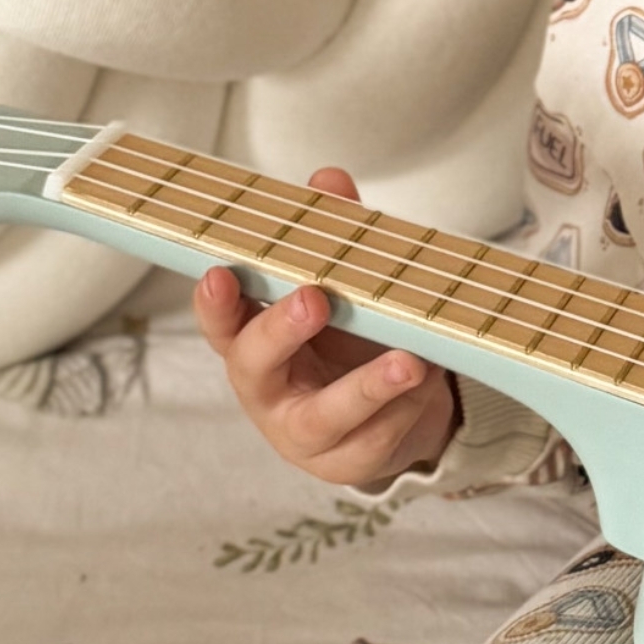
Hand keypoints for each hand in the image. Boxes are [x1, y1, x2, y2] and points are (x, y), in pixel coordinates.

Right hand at [194, 167, 456, 490]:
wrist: (394, 409)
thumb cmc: (349, 339)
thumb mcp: (343, 286)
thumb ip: (335, 235)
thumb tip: (328, 182)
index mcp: (254, 339)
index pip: (221, 321)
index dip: (214, 302)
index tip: (219, 273)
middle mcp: (267, 388)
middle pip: (255, 366)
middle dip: (280, 331)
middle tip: (313, 299)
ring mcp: (303, 432)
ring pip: (323, 417)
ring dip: (366, 387)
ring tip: (407, 360)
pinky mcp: (346, 461)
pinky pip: (373, 440)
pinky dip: (403, 408)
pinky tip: (428, 378)